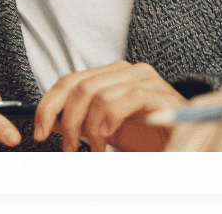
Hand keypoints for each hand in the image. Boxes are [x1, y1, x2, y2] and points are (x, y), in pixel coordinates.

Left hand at [33, 60, 186, 151]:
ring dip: (90, 130)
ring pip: (99, 95)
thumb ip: (82, 121)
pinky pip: (123, 101)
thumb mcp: (105, 129)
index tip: (39, 132)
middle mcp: (129, 70)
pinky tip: (110, 141)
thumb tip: (48, 123)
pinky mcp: (159, 93)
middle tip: (67, 148)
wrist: (182, 145)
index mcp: (113, 75)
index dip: (48, 105)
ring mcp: (146, 79)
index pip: (70, 80)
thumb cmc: (147, 137)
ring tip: (95, 150)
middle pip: (80, 86)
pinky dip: (110, 124)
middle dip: (67, 122)